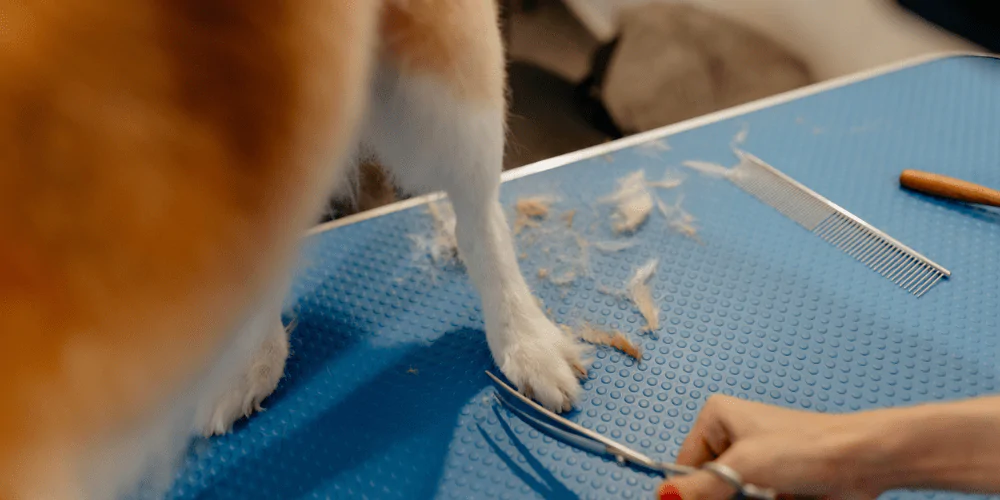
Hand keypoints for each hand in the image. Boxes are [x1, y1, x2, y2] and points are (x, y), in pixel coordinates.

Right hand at [656, 396, 881, 499]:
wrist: (861, 461)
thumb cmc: (804, 449)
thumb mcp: (743, 468)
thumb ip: (699, 488)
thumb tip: (661, 497)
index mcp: (716, 418)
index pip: (684, 465)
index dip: (693, 490)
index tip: (722, 497)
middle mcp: (731, 436)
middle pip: (707, 486)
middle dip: (728, 498)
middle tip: (757, 494)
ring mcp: (754, 461)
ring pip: (731, 498)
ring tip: (777, 494)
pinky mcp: (773, 482)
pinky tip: (785, 497)